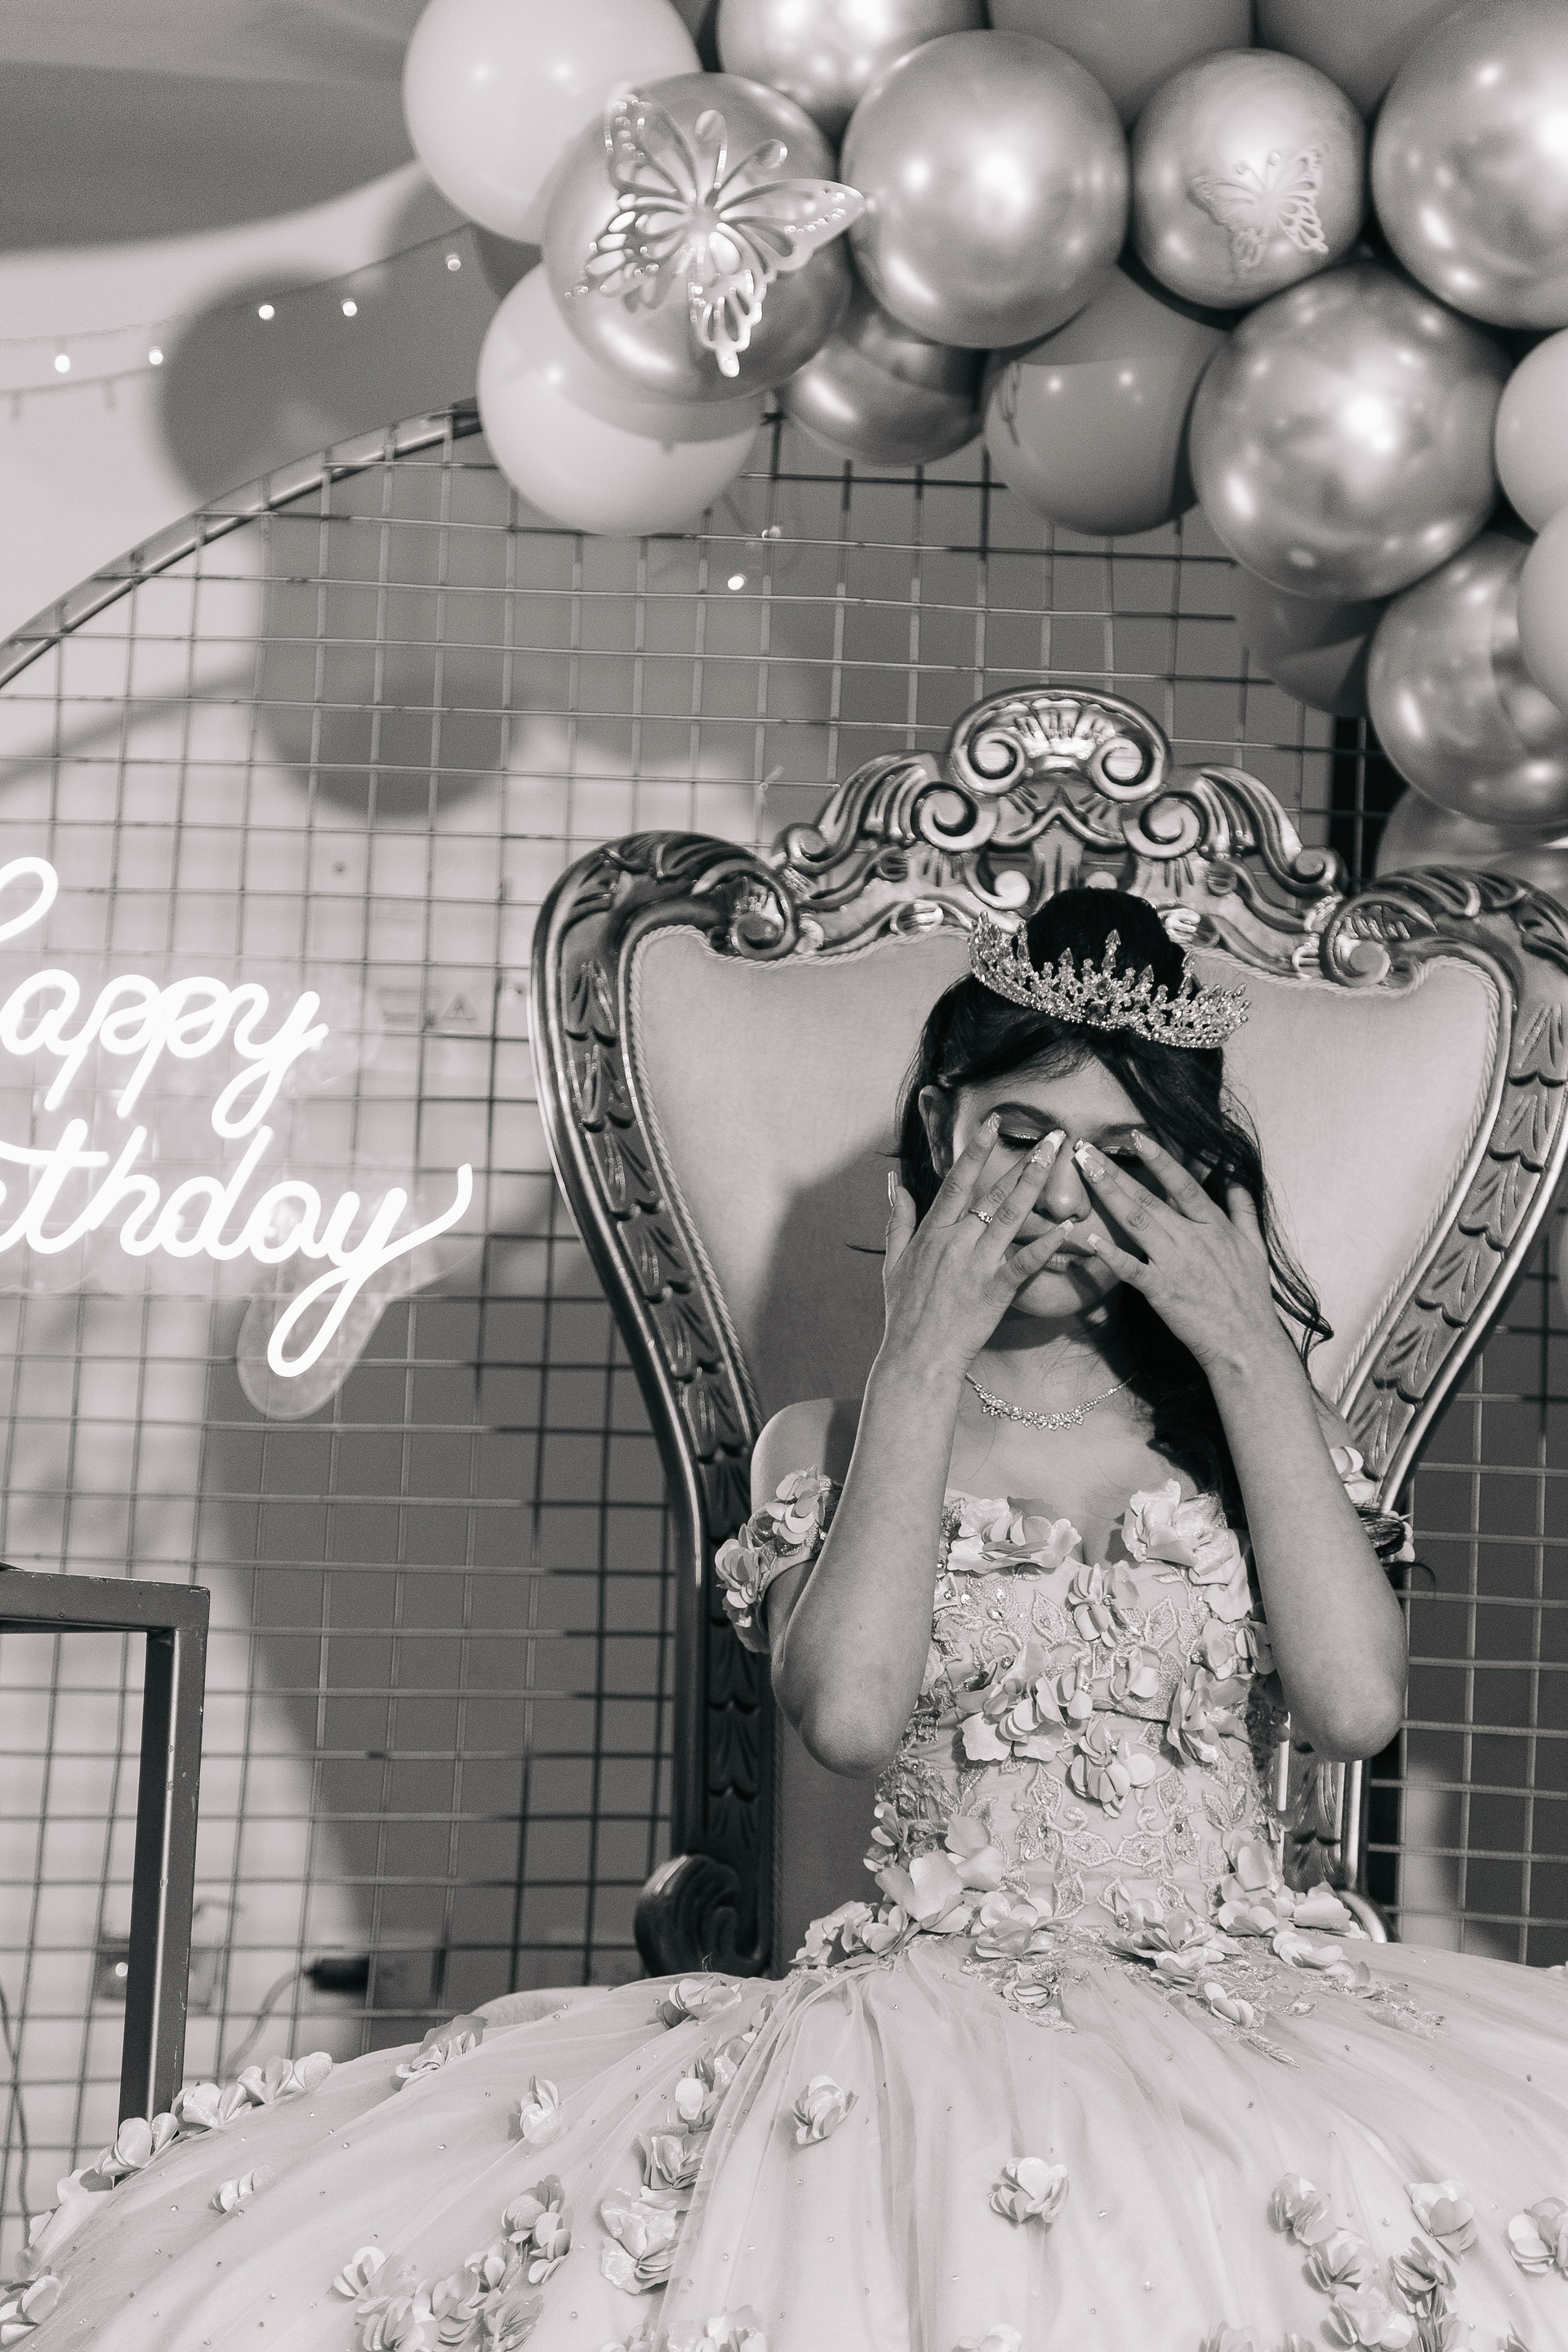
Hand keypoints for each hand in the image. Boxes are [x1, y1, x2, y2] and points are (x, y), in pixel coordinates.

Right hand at [881, 1117, 1072, 1378]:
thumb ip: (898, 1219)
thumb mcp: (894, 1261)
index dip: (977, 1149)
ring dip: (1035, 1185)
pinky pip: (1023, 1263)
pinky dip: (1044, 1245)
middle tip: (1051, 1136)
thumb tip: (895, 1183)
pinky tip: (1066, 1228)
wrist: (916, 1357)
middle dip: (1023, 1160)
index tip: (994, 1121)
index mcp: (932, 1232)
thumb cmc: (905, 1311)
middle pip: (992, 1192)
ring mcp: (975, 1266)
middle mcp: (954, 1242)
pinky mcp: (993, 1292)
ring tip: (1058, 1161)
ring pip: (1010, 1217)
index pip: (958, 1181)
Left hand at [1070, 1132, 1283, 1374]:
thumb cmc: (1249, 1295)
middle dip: (1115, 1171)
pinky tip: (1088, 1238)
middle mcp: (1192, 1239)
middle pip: (1149, 1198)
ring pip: (1136, 1222)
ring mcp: (1176, 1264)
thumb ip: (1243, 1208)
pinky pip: (1131, 1269)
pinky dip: (1110, 1254)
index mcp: (1214, 1226)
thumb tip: (1234, 1175)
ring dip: (1108, 1195)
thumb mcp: (1254, 1246)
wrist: (1246, 1342)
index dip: (1160, 1158)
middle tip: (1086, 1150)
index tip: (1137, 1136)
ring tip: (1084, 1173)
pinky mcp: (1162, 1291)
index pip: (1183, 1184)